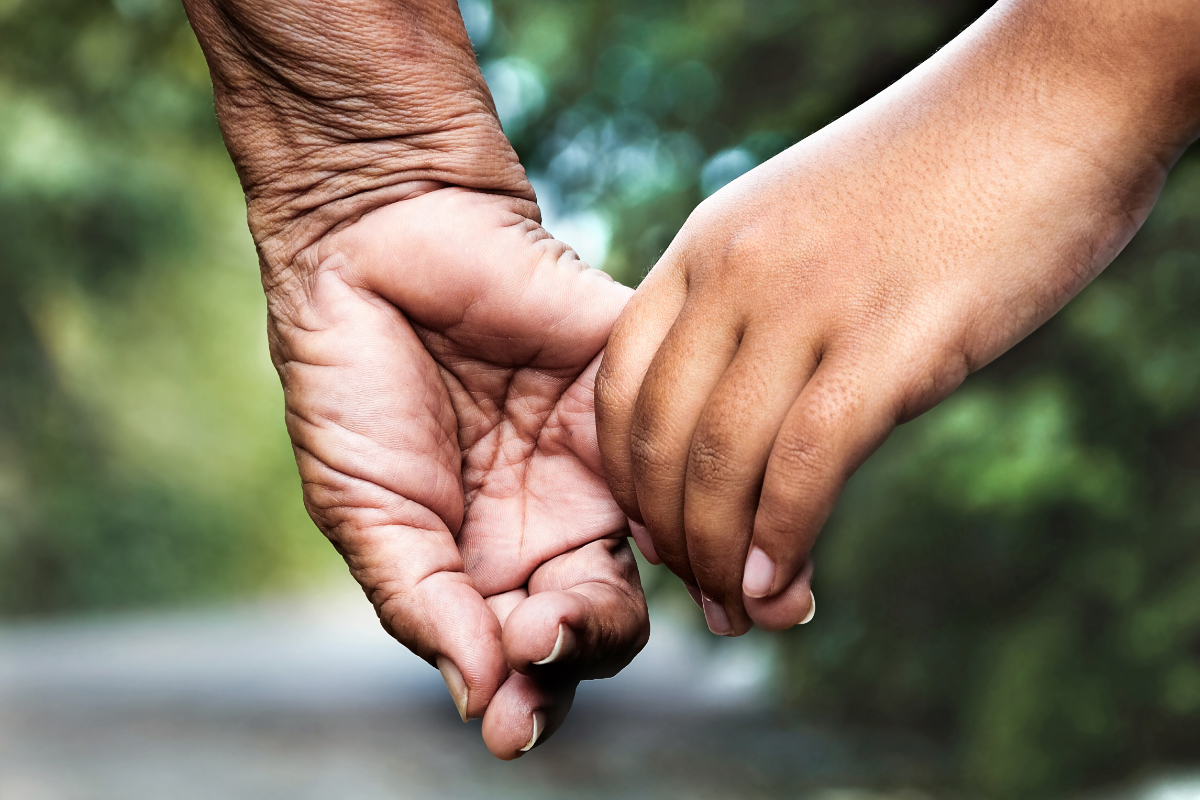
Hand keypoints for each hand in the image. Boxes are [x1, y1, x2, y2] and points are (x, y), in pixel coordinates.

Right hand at [274, 184, 644, 756]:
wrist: (373, 243)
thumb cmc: (352, 381)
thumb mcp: (361, 509)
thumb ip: (420, 602)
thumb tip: (478, 699)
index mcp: (490, 560)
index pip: (534, 651)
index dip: (532, 692)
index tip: (512, 722)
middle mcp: (558, 519)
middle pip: (605, 617)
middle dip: (577, 648)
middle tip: (537, 641)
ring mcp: (603, 456)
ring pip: (658, 551)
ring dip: (638, 593)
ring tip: (576, 607)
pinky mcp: (632, 387)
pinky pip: (681, 453)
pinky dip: (682, 498)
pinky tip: (662, 528)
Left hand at [595, 0, 1199, 634]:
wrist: (1046, 100)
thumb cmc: (932, 175)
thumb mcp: (801, 231)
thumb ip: (757, 312)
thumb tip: (752, 418)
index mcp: (704, 246)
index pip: (620, 384)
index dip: (627, 477)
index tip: (657, 532)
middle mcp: (736, 276)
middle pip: (659, 436)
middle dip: (669, 536)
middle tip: (698, 596)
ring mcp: (807, 305)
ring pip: (722, 463)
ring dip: (720, 558)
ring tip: (742, 613)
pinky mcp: (888, 341)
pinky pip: (806, 465)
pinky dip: (782, 539)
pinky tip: (783, 585)